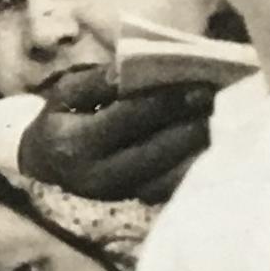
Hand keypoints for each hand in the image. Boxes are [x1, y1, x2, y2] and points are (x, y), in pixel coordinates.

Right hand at [18, 67, 214, 203]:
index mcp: (78, 143)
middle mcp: (100, 175)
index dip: (167, 100)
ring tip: (222, 119)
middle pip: (158, 148)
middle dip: (193, 123)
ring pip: (171, 173)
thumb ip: (98, 80)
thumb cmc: (61, 120)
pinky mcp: (137, 201)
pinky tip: (213, 143)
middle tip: (220, 100)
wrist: (46, 165)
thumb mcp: (66, 93)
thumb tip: (132, 69)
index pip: (130, 117)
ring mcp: (121, 194)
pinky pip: (175, 186)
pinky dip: (196, 165)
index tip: (200, 83)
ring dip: (200, 146)